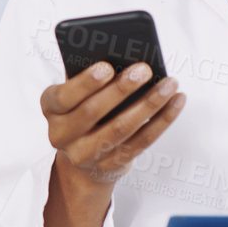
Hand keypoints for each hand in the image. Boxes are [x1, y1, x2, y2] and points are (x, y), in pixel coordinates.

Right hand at [41, 62, 185, 185]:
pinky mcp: (109, 166)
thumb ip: (91, 77)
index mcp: (51, 108)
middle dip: (121, 89)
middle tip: (145, 69)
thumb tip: (125, 60)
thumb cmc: (83, 107)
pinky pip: (140, 143)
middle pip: (93, 112)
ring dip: (149, 104)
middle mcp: (61, 134)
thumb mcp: (78, 91)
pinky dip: (161, 121)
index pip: (64, 96)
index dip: (85, 83)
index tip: (107, 67)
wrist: (83, 156)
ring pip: (120, 129)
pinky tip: (176, 102)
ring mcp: (84, 155)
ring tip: (169, 83)